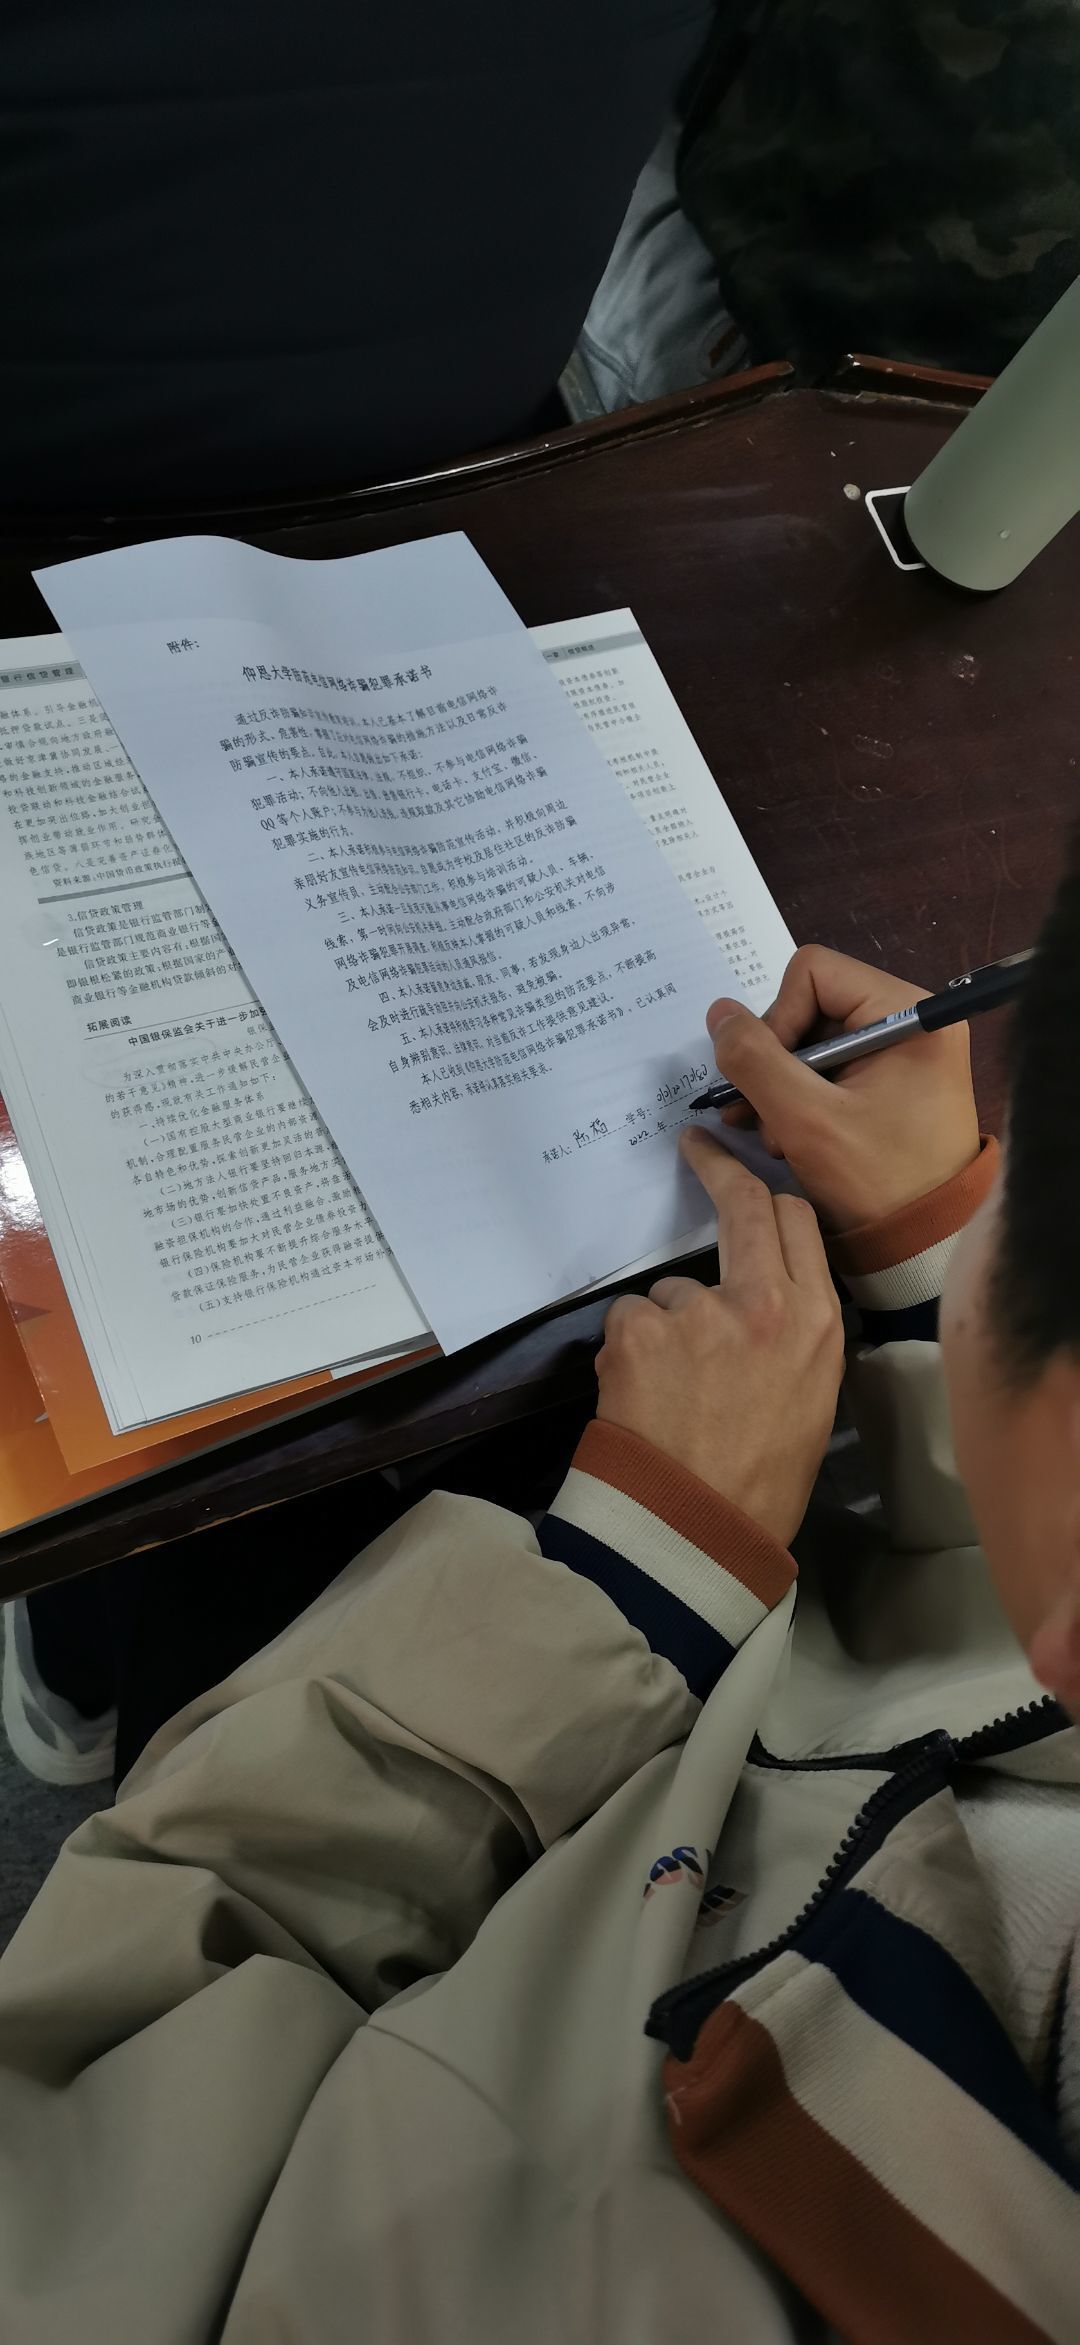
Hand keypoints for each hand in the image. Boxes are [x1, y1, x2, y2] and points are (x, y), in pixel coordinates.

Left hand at [596, 1130, 843, 1546]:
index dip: (767, 1189)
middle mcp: (765, 1304)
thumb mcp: (810, 1399)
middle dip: (717, 1166)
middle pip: (745, 1208)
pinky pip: (628, 1322)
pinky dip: (626, 1353)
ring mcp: (699, 1313)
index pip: (797, 1222)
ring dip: (664, 1327)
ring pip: (672, 1291)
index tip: (742, 1167)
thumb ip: (794, 1334)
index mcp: (818, 1324)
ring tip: (670, 1396)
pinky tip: (639, 1401)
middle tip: (695, 1148)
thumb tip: (765, 1298)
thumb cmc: (760, 1481)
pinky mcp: (640, 1329)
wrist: (696, 1533)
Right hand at [706, 944, 979, 1231]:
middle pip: (810, 1006)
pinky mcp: (893, 1079)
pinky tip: (790, 1136)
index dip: (777, 1019)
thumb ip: (755, 1061)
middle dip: (776, 1063)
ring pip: (812, 1041)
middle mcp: (910, 1019)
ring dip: (782, 1087)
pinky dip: (802, 1097)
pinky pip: (830, 1068)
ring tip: (776, 1135)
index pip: (813, 974)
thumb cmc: (876, 1179)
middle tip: (761, 1116)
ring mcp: (903, 1050)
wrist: (928, 1240)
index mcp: (907, 1013)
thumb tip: (719, 1012)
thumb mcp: (805, 1120)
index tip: (772, 1079)